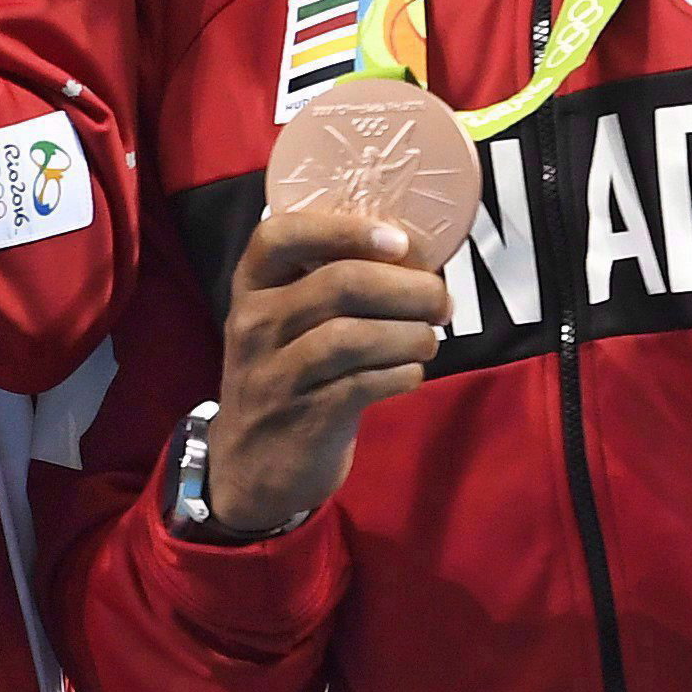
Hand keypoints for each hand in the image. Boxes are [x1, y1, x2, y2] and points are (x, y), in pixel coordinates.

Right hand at [204, 207, 455, 533]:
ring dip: (411, 335)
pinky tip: (410, 374)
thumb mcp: (285, 321)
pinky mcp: (304, 417)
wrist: (250, 462)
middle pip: (340, 283)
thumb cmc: (287, 373)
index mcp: (252, 287)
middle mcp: (255, 324)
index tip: (398, 241)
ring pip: (355, 336)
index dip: (343, 229)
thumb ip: (330, 282)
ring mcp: (275, 373)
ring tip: (427, 341)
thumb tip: (416, 256)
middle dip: (408, 288)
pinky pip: (365, 384)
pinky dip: (402, 374)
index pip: (280, 235)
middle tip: (440, 301)